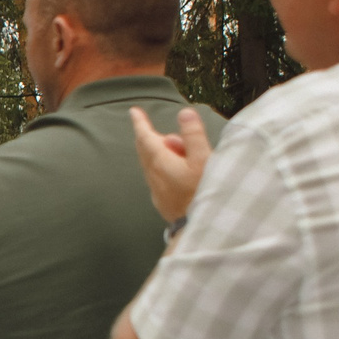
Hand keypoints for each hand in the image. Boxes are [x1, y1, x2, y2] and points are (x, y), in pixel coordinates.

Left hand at [129, 105, 209, 222]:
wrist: (199, 226)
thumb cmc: (203, 192)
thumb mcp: (203, 159)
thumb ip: (193, 135)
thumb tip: (184, 113)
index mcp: (160, 162)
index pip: (145, 136)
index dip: (140, 122)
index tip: (134, 111)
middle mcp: (153, 175)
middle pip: (146, 150)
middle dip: (155, 137)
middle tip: (174, 136)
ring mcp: (156, 189)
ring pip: (152, 164)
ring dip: (164, 153)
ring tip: (186, 154)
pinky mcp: (161, 200)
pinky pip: (158, 177)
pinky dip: (165, 168)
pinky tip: (180, 172)